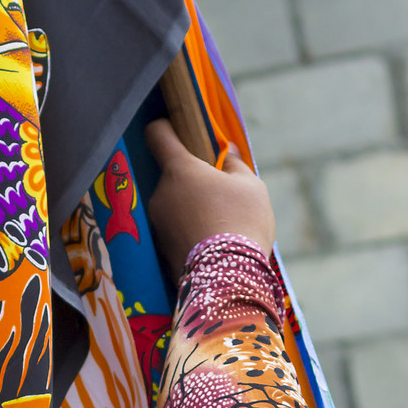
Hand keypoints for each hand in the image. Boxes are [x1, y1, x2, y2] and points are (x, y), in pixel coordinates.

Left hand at [144, 118, 275, 269]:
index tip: (178, 130)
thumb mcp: (251, 187)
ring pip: (175, 206)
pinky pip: (176, 231)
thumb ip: (235, 164)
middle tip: (221, 196)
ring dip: (192, 209)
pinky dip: (190, 232)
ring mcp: (157, 224)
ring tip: (221, 226)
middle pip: (172, 176)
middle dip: (193, 181)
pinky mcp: (160, 251)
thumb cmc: (242, 223)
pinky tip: (213, 245)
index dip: (166, 127)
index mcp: (179, 170)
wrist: (228, 280)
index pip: (158, 134)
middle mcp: (160, 194)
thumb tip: (227, 152)